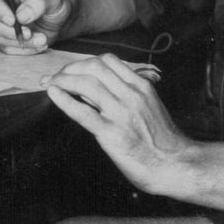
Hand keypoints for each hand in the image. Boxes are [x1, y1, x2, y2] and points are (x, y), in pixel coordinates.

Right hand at [0, 0, 72, 54]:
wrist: (61, 18)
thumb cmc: (56, 3)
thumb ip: (39, 3)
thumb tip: (21, 16)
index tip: (13, 21)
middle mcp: (0, 5)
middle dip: (8, 31)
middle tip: (29, 33)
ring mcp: (0, 23)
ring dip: (20, 42)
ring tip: (42, 39)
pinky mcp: (5, 38)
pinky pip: (7, 48)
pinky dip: (23, 50)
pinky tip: (39, 45)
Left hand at [43, 53, 190, 195]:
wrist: (175, 163)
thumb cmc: (162, 138)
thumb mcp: (150, 105)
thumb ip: (130, 92)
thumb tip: (102, 85)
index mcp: (141, 85)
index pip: (108, 60)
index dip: (85, 61)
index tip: (72, 69)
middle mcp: (131, 95)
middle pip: (94, 67)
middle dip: (70, 68)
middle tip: (55, 76)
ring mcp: (121, 113)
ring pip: (86, 84)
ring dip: (62, 80)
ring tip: (48, 82)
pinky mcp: (112, 134)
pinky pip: (83, 113)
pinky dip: (65, 100)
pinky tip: (53, 94)